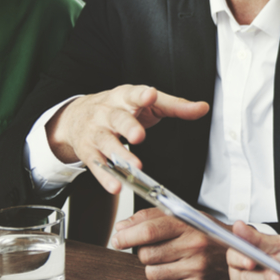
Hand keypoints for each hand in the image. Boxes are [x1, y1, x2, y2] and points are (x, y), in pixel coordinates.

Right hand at [46, 85, 208, 192]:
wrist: (77, 115)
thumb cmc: (120, 107)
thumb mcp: (147, 103)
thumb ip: (176, 106)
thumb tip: (202, 108)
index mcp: (125, 97)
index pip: (134, 94)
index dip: (142, 95)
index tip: (150, 95)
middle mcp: (108, 113)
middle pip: (118, 119)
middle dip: (129, 127)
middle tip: (139, 136)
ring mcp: (96, 132)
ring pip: (107, 143)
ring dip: (121, 156)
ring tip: (134, 167)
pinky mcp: (88, 151)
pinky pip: (96, 165)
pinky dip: (105, 177)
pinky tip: (116, 185)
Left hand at [111, 207, 227, 279]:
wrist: (239, 252)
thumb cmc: (209, 233)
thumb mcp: (185, 215)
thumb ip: (151, 217)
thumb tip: (122, 228)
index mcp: (189, 225)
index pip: (149, 230)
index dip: (127, 236)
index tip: (118, 239)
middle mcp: (193, 246)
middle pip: (146, 254)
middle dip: (144, 252)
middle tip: (157, 247)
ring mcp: (195, 268)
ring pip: (151, 273)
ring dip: (153, 267)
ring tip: (169, 259)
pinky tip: (174, 271)